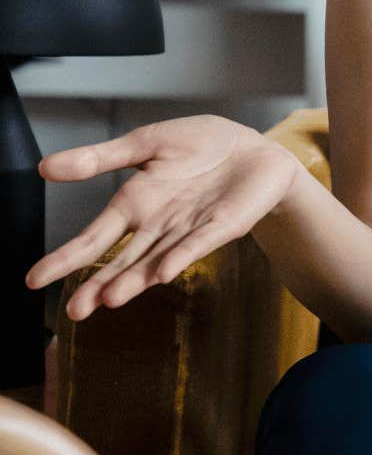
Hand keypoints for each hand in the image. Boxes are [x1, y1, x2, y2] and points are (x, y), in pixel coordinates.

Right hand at [25, 115, 301, 319]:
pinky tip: (162, 273)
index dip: (66, 258)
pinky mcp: (222, 226)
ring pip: (156, 260)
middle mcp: (158, 224)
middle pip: (122, 261)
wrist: (256, 148)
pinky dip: (180, 257)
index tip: (33, 280)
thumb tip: (44, 167)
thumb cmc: (202, 146)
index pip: (94, 238)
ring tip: (108, 300)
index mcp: (135, 204)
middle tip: (74, 311)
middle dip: (98, 285)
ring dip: (134, 280)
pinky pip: (198, 243)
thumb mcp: (145, 143)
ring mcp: (189, 229)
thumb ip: (100, 158)